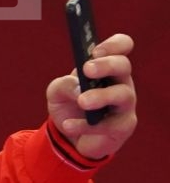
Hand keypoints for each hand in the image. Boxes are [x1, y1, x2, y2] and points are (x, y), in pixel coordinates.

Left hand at [48, 33, 138, 159]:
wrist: (70, 138)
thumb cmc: (69, 107)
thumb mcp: (57, 93)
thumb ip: (63, 85)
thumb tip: (78, 88)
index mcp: (106, 67)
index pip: (121, 46)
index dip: (113, 44)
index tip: (95, 51)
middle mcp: (120, 81)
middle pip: (124, 65)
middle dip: (106, 65)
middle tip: (87, 69)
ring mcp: (125, 104)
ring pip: (123, 94)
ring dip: (101, 95)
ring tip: (82, 101)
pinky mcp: (123, 126)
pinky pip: (110, 124)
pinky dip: (85, 125)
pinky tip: (68, 125)